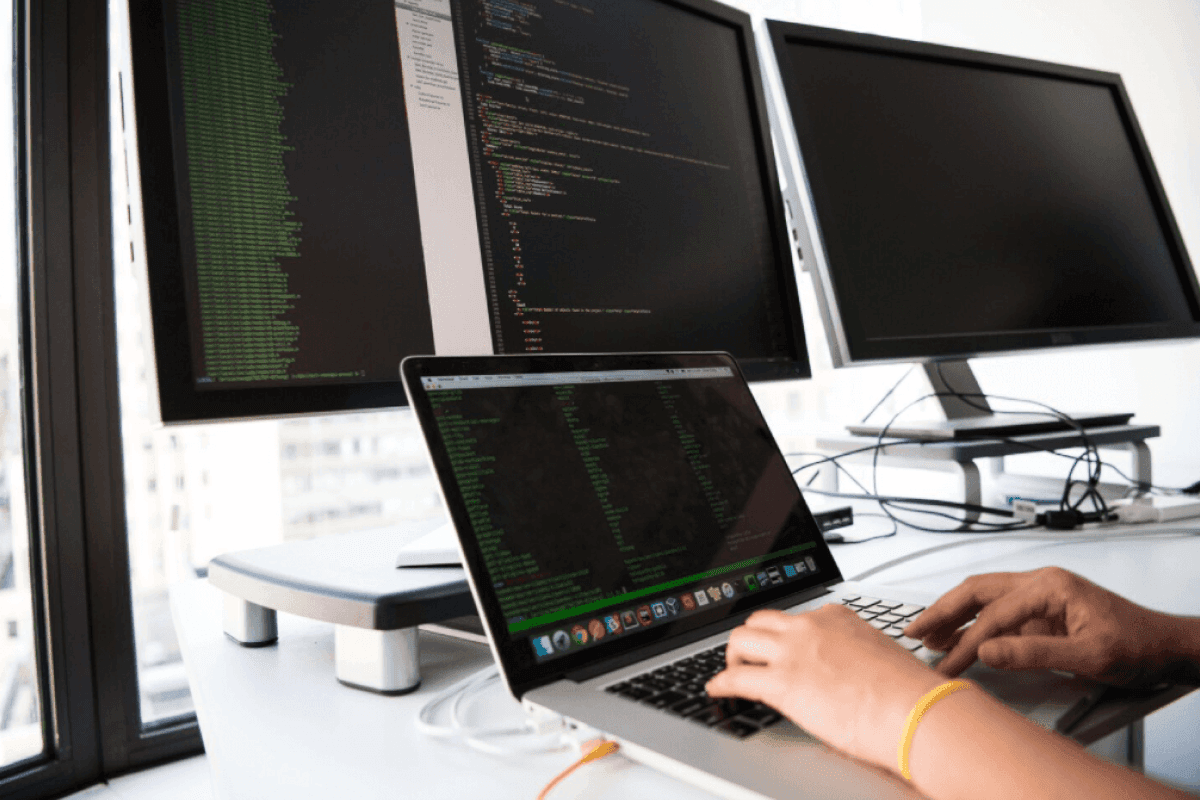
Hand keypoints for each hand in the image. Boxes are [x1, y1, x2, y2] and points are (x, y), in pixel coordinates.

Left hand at [705, 604, 944, 771]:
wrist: (915, 709)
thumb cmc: (909, 691)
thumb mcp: (880, 656)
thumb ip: (857, 655)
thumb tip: (853, 671)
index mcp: (836, 618)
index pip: (797, 617)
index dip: (783, 635)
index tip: (780, 646)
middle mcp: (810, 627)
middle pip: (760, 621)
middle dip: (750, 639)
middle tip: (748, 658)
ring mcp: (793, 652)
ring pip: (740, 640)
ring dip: (732, 657)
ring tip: (733, 673)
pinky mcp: (782, 683)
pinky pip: (736, 679)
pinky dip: (721, 684)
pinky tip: (717, 690)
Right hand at [904, 567, 1183, 683]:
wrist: (1167, 647)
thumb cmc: (1138, 645)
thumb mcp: (1088, 654)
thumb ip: (1034, 652)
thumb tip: (988, 651)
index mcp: (1050, 586)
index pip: (995, 614)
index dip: (967, 641)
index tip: (948, 665)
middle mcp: (1040, 583)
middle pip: (977, 591)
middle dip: (942, 611)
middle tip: (914, 631)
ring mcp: (1040, 596)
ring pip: (983, 597)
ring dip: (953, 614)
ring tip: (926, 634)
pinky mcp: (1041, 612)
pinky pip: (997, 613)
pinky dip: (972, 624)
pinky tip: (958, 637)